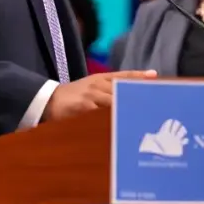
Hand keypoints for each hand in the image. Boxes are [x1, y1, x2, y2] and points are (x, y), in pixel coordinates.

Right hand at [41, 70, 156, 121]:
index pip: (125, 76)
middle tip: (151, 106)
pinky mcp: (83, 109)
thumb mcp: (95, 83)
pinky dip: (110, 120)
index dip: (140, 77)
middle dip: (135, 98)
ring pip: (113, 103)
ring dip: (125, 110)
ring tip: (140, 118)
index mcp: (102, 78)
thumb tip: (145, 80)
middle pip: (122, 90)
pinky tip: (121, 127)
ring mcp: (91, 97)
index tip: (155, 78)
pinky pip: (101, 115)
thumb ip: (116, 82)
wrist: (48, 101)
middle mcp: (98, 85)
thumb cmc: (77, 94)